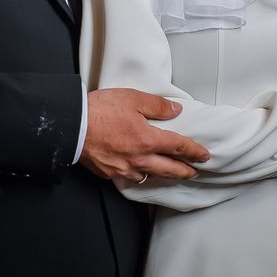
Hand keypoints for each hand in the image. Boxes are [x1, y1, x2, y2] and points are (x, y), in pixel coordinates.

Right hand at [80, 88, 210, 182]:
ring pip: (150, 175)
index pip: (179, 147)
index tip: (205, 156)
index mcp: (148, 139)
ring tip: (170, 173)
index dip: (194, 152)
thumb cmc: (100, 110)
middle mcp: (139, 158)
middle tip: (195, 172)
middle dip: (185, 171)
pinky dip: (140, 175)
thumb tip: (176, 110)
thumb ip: (158, 105)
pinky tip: (140, 171)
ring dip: (163, 175)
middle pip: (169, 169)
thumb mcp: (133, 98)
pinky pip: (131, 177)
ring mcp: (124, 168)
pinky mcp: (110, 173)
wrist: (72, 127)